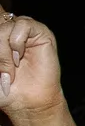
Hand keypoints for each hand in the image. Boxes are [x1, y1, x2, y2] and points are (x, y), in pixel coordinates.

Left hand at [0, 8, 63, 125]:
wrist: (25, 101)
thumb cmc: (4, 89)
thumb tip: (0, 38)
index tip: (6, 60)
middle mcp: (9, 32)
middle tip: (2, 73)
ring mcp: (24, 32)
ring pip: (5, 26)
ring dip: (4, 50)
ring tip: (12, 67)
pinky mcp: (41, 32)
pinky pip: (22, 24)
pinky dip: (17, 42)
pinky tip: (21, 56)